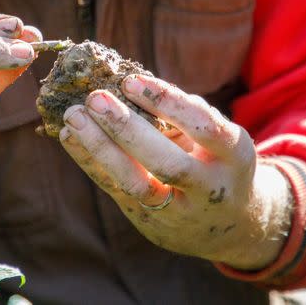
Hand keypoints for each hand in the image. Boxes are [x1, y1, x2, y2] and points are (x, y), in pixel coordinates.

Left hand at [59, 74, 292, 269]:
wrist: (228, 224)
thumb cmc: (215, 160)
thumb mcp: (215, 136)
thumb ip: (180, 113)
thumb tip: (125, 80)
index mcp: (234, 155)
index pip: (204, 127)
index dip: (166, 102)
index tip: (129, 81)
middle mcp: (211, 188)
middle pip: (168, 163)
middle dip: (127, 129)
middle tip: (95, 99)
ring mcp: (180, 211)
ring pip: (138, 185)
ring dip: (100, 148)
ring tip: (74, 116)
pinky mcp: (151, 222)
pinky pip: (116, 191)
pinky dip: (91, 162)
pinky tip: (71, 137)